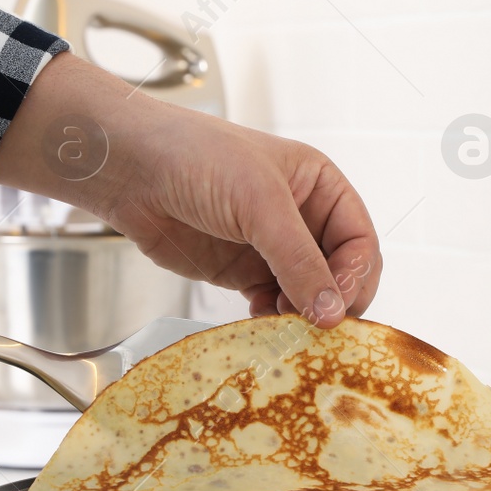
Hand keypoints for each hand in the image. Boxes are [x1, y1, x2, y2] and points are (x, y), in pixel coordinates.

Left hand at [0, 55, 379, 326]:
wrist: (131, 170)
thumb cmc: (197, 160)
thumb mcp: (259, 203)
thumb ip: (298, 260)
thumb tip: (332, 313)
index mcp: (320, 187)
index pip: (359, 241)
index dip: (355, 276)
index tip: (339, 308)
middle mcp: (302, 219)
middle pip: (339, 273)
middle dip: (332, 301)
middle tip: (320, 330)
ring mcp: (271, 248)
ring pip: (306, 295)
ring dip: (301, 316)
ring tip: (288, 330)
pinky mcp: (241, 272)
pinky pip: (272, 305)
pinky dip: (272, 321)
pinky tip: (262, 326)